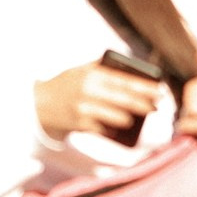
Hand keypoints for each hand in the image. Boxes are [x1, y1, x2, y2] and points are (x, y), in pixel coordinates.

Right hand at [34, 62, 163, 143]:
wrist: (37, 105)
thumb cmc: (63, 86)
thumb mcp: (79, 70)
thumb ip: (101, 66)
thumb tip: (130, 67)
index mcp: (91, 74)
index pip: (125, 80)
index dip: (145, 86)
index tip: (159, 89)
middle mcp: (89, 91)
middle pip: (126, 100)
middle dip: (145, 104)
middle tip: (156, 106)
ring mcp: (85, 110)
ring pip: (119, 118)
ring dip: (129, 119)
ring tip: (133, 118)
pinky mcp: (82, 125)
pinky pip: (106, 129)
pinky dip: (111, 128)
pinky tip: (113, 126)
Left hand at [178, 73, 196, 171]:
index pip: (193, 87)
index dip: (189, 98)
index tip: (195, 107)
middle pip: (190, 99)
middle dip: (187, 109)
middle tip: (193, 118)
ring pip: (190, 111)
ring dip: (186, 119)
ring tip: (194, 125)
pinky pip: (193, 124)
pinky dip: (186, 128)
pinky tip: (189, 131)